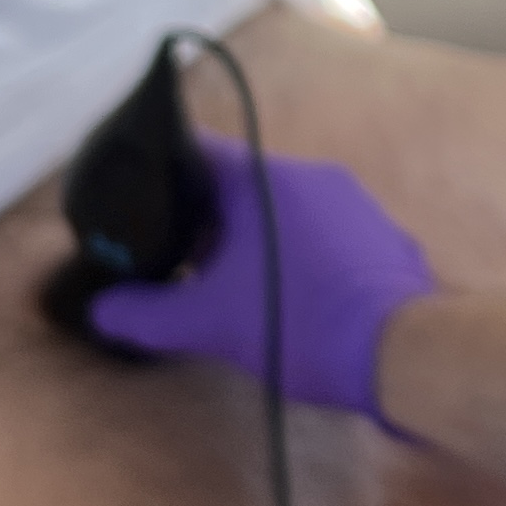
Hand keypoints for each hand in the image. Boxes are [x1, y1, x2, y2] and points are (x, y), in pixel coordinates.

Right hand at [88, 136, 435, 429]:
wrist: (405, 353)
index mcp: (264, 179)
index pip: (197, 152)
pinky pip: (320, 231)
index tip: (135, 207)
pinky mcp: (381, 235)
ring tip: (221, 282)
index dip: (159, 177)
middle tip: (170, 256)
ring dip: (248, 239)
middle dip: (202, 218)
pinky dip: (292, 253)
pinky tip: (283, 296)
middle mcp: (311, 175)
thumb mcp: (209, 324)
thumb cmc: (299, 325)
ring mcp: (354, 202)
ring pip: (281, 208)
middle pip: (238, 183)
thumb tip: (100, 311)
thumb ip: (147, 314)